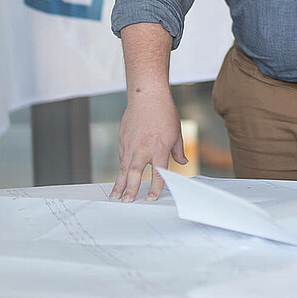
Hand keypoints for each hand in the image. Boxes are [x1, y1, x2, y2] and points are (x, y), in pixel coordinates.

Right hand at [110, 88, 185, 202]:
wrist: (147, 95)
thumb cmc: (164, 112)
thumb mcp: (176, 132)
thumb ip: (178, 151)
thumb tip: (182, 162)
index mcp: (159, 148)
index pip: (157, 174)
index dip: (154, 188)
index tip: (151, 198)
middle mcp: (143, 148)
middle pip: (135, 174)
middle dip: (130, 189)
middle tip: (127, 202)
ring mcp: (130, 144)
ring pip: (123, 168)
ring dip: (119, 183)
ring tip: (114, 196)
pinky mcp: (122, 139)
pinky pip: (121, 157)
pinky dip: (120, 168)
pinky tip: (119, 178)